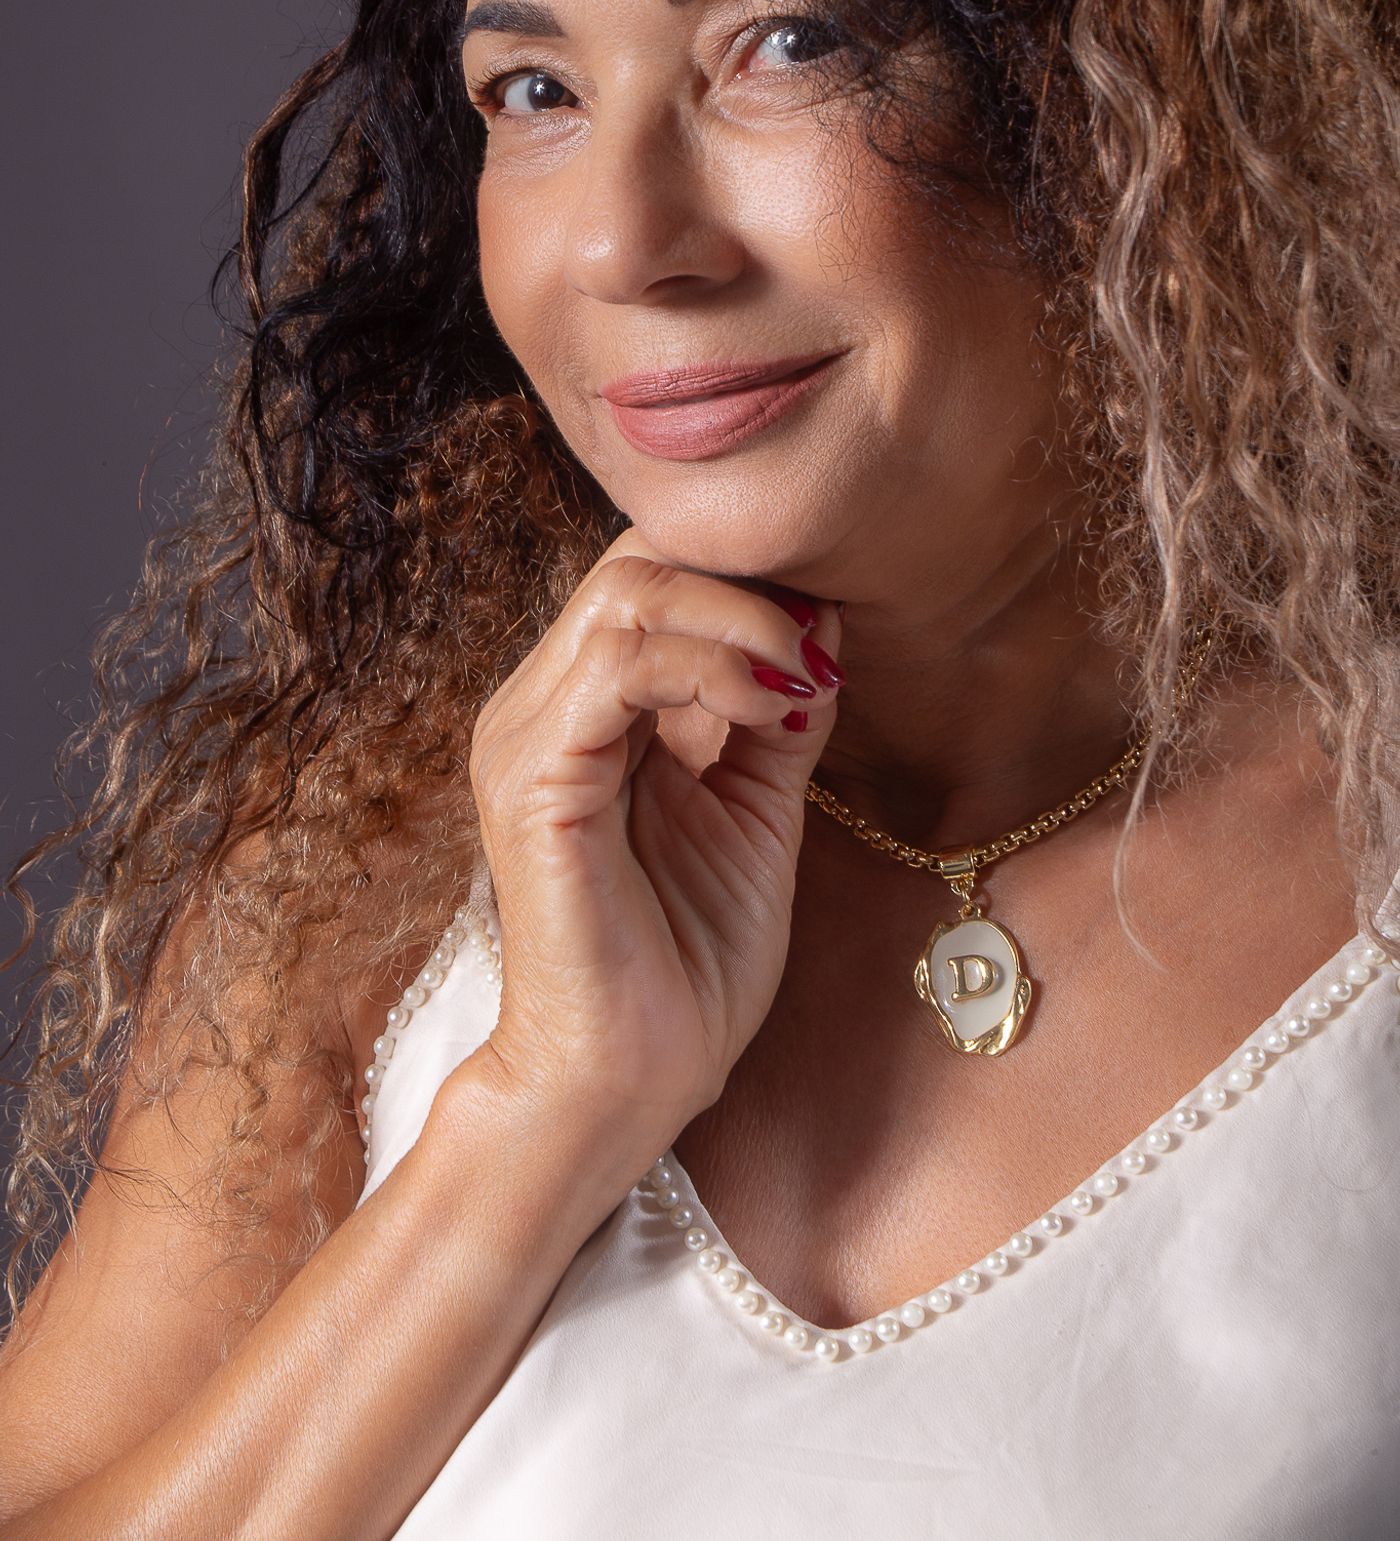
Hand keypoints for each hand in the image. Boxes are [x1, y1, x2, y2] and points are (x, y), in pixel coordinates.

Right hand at [465, 525, 843, 1149]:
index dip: (742, 572)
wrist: (634, 1082)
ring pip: (625, 594)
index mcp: (582, 711)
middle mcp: (539, 708)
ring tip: (799, 676)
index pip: (647, 576)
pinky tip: (768, 706)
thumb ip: (776, 715)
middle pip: (633, 563)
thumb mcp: (756, 810)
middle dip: (744, 579)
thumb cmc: (687, 964)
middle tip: (818, 639)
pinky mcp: (535, 781)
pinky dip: (706, 665)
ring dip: (737, 618)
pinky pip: (616, 668)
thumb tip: (823, 619)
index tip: (831, 612)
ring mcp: (526, 739)